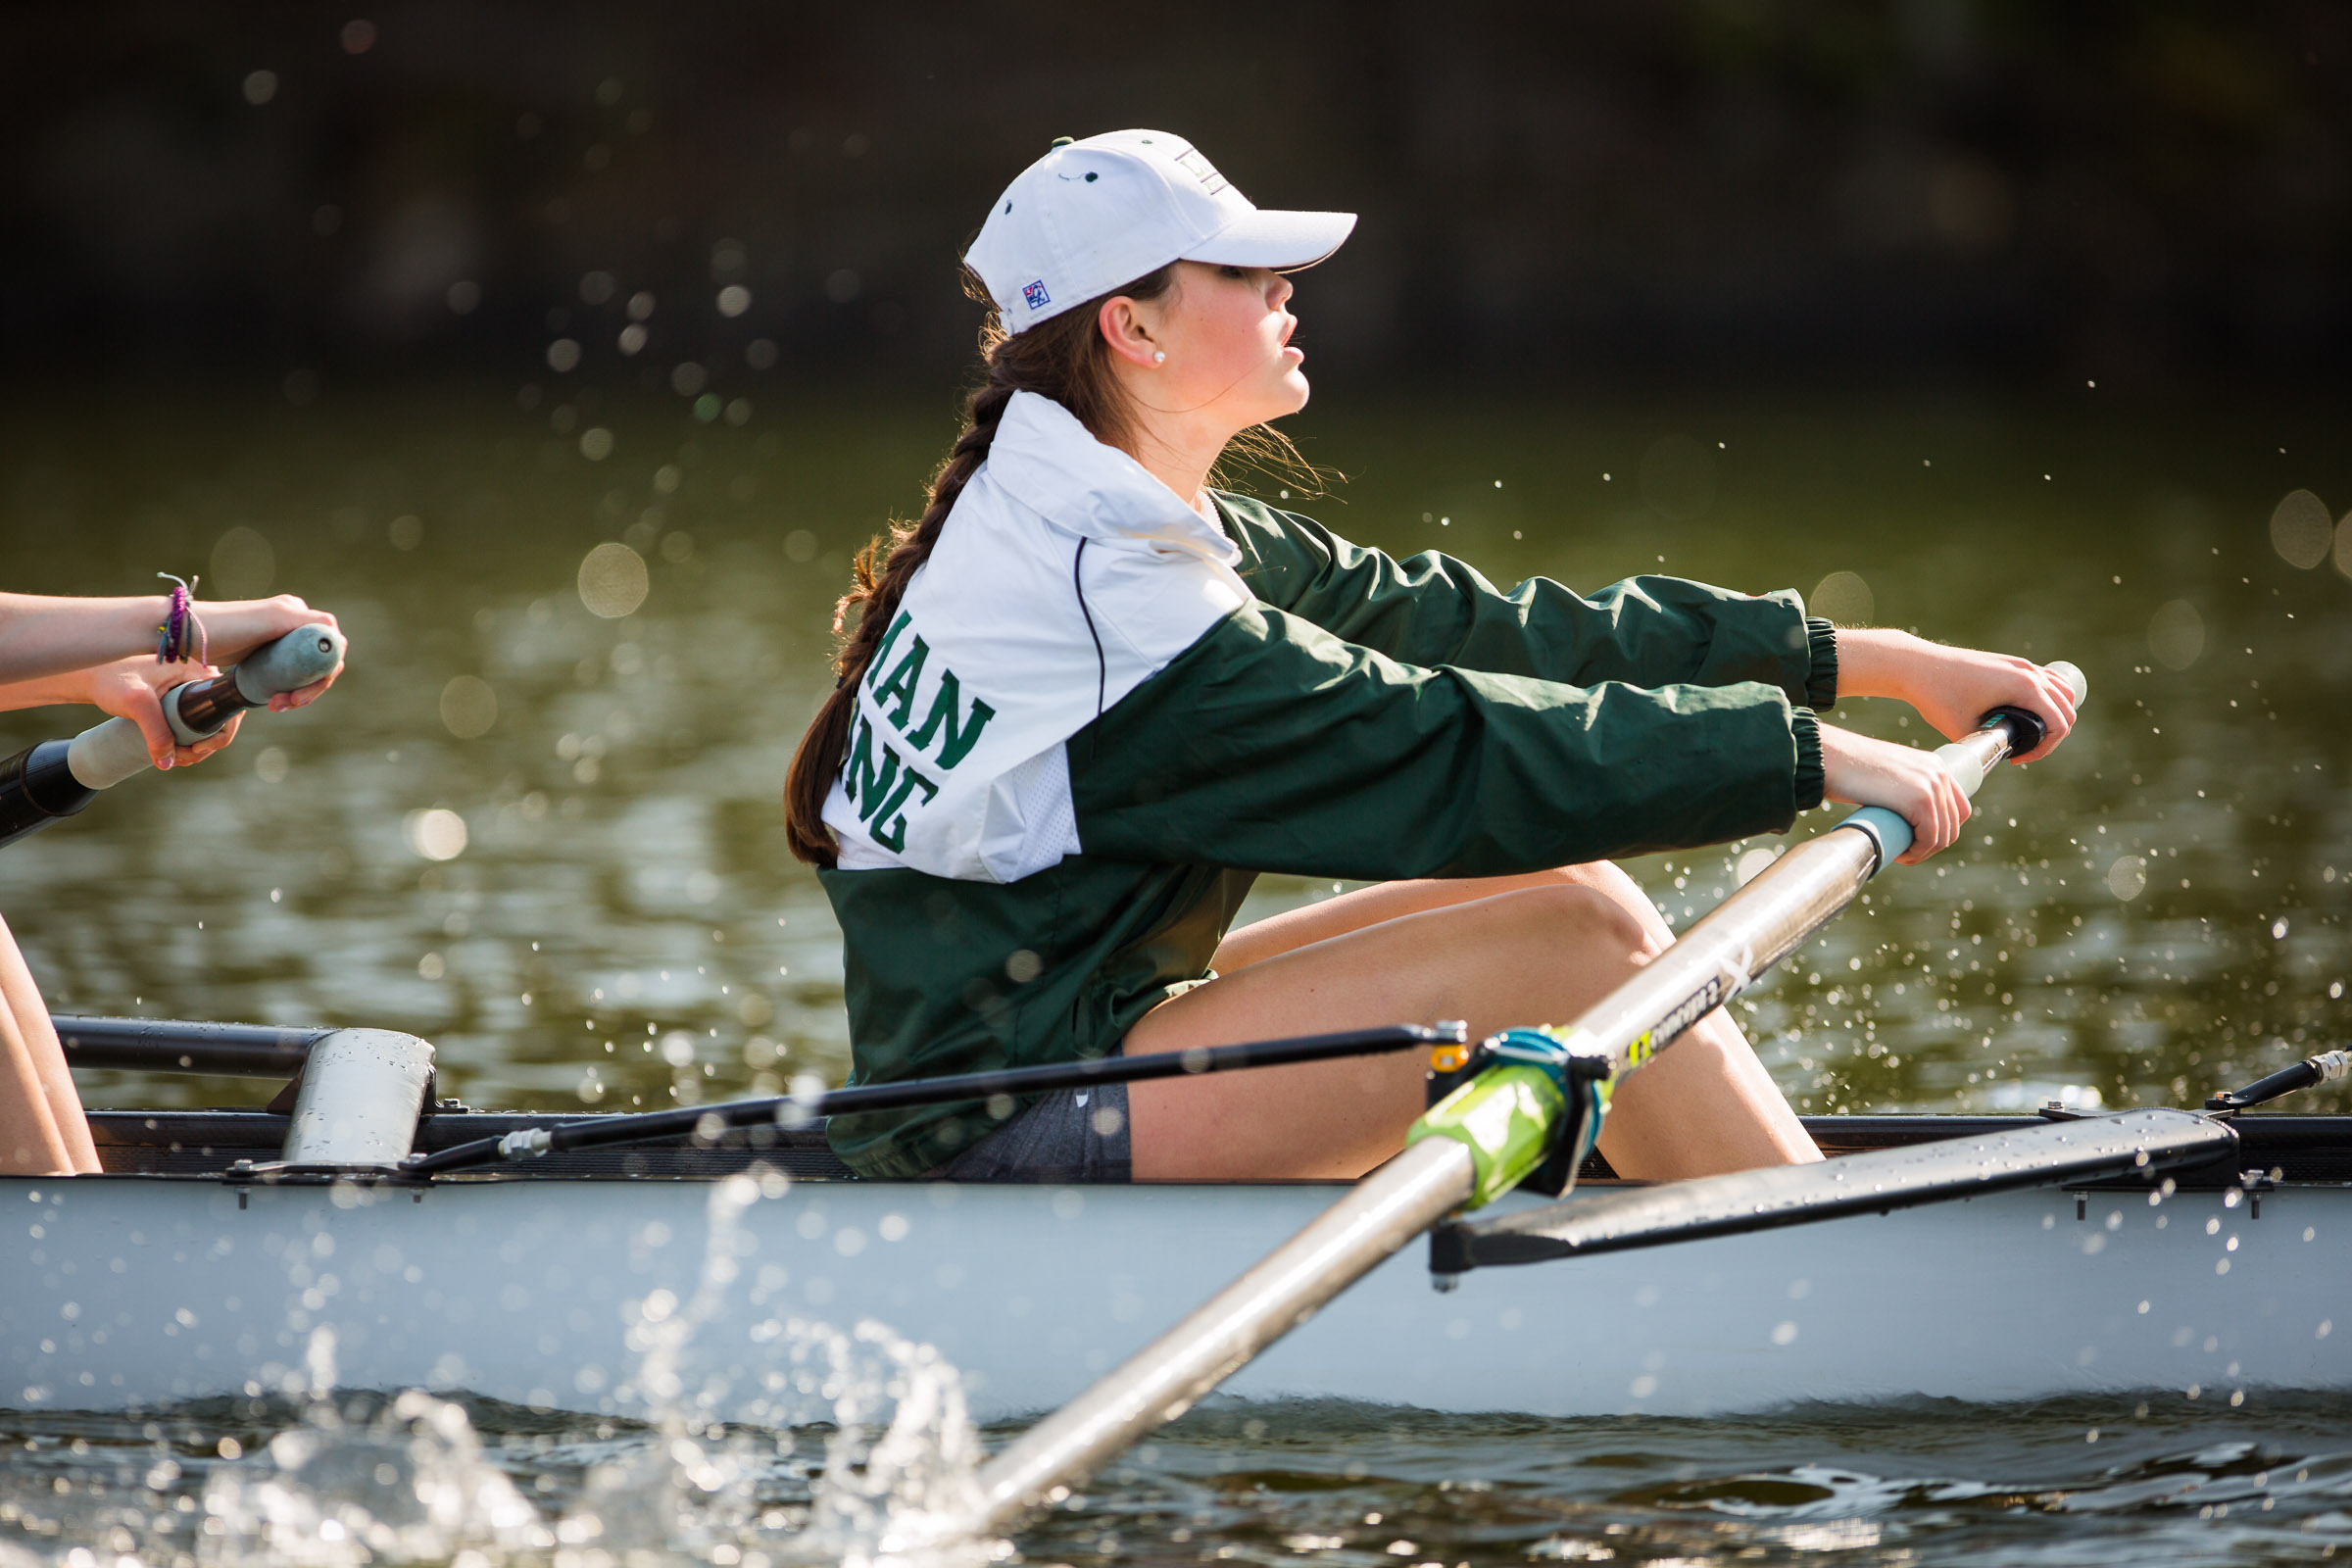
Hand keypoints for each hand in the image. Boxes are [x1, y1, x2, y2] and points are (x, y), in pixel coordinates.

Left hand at [78, 656, 240, 768]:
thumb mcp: (136, 704)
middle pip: (222, 719)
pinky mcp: (180, 699)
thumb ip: (155, 732)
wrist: (90, 676)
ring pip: (209, 725)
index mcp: (199, 672)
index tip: (197, 747)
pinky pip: (197, 724)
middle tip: (182, 757)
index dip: (221, 732)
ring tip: (174, 757)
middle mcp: (199, 679)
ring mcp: (190, 690)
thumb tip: (167, 763)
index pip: (228, 706)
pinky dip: (190, 742)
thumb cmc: (112, 680)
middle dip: (208, 745)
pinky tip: (175, 752)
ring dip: (199, 747)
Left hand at [194, 595, 345, 710]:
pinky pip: (289, 676)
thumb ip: (306, 621)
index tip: (304, 691)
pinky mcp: (266, 656)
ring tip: (274, 705)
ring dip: (297, 693)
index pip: (332, 645)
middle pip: (321, 663)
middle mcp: (293, 625)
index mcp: (299, 613)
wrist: (186, 634)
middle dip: (309, 687)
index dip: (326, 672)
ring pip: (306, 673)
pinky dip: (285, 690)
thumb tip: (336, 636)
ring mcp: (280, 641)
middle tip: (288, 703)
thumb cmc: (226, 626)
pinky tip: (271, 700)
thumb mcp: (272, 618)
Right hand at [1818, 721, 1968, 863]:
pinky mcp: (1920, 800)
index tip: (1918, 839)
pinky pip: (1929, 838)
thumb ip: (1903, 785)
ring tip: (1899, 854)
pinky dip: (1916, 853)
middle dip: (1931, 846)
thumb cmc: (1850, 767)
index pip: (1959, 809)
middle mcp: (1940, 774)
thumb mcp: (1889, 772)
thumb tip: (1903, 811)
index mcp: (1936, 766)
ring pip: (1942, 836)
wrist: (1833, 757)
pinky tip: (1899, 853)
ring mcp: (1932, 786)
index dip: (1943, 830)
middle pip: (1952, 826)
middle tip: (1904, 851)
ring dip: (1922, 852)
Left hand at [1835, 629, 2076, 762]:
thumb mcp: (1964, 731)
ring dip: (2055, 714)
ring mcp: (2022, 664)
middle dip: (2052, 736)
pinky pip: (2046, 678)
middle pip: (2066, 708)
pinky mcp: (2012, 662)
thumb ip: (1986, 748)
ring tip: (2030, 734)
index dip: (2046, 749)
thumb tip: (1996, 767)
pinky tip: (2030, 713)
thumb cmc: (1938, 696)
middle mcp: (2029, 672)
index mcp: (2024, 687)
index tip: (2018, 760)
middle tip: (2023, 752)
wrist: (1919, 666)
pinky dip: (2049, 697)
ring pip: (2061, 691)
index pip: (2060, 724)